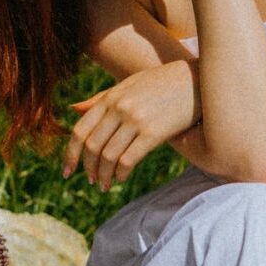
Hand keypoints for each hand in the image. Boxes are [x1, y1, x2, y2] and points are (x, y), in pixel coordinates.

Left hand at [62, 59, 200, 190]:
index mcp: (109, 98)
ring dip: (104, 175)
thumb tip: (72, 109)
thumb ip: (101, 99)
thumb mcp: (128, 85)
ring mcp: (136, 120)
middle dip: (88, 168)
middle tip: (91, 181)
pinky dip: (121, 173)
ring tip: (104, 185)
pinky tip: (121, 179)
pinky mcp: (154, 132)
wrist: (198, 80)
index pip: (80, 131)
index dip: (70, 155)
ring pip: (109, 156)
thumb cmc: (161, 83)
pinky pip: (129, 159)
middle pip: (92, 146)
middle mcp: (119, 108)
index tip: (67, 171)